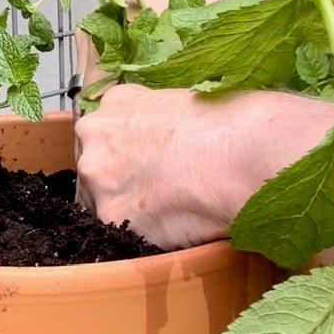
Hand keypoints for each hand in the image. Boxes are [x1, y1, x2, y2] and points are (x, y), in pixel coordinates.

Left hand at [75, 84, 333, 249]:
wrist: (239, 151)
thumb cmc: (228, 121)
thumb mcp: (180, 99)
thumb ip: (155, 118)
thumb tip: (161, 139)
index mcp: (115, 102)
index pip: (103, 132)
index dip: (125, 152)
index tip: (145, 163)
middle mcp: (94, 135)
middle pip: (95, 166)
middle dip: (119, 180)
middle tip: (157, 189)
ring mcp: (98, 176)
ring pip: (101, 200)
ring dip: (127, 208)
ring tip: (169, 209)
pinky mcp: (111, 215)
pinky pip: (118, 232)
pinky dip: (141, 234)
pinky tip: (170, 226)